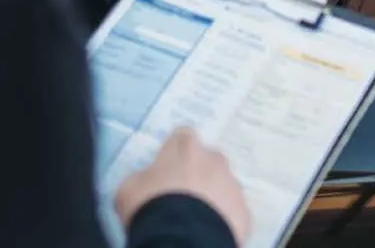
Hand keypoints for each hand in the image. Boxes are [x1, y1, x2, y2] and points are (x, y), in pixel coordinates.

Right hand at [114, 127, 251, 246]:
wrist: (183, 239)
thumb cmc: (151, 206)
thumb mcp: (129, 188)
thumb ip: (142, 178)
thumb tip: (145, 183)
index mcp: (185, 147)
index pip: (182, 137)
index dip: (174, 152)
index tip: (168, 167)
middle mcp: (214, 159)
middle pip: (207, 160)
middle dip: (197, 173)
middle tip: (182, 196)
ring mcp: (232, 185)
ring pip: (223, 186)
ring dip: (212, 196)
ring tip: (195, 219)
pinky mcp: (244, 212)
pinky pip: (233, 213)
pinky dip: (223, 220)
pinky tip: (208, 231)